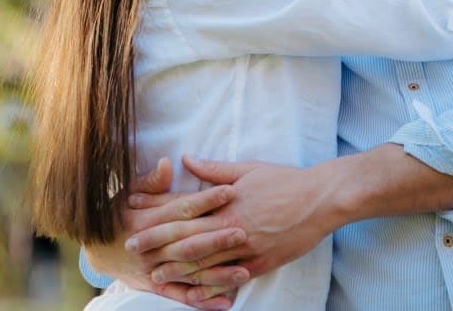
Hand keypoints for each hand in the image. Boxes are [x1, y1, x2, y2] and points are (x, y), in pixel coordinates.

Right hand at [84, 158, 249, 309]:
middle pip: (187, 242)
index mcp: (144, 220)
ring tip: (244, 271)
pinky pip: (181, 296)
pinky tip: (226, 302)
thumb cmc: (116, 215)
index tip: (230, 191)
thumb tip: (168, 164)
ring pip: (188, 273)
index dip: (204, 200)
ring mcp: (153, 270)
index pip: (179, 209)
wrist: (95, 251)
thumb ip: (150, 182)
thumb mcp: (126, 193)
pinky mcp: (156, 288)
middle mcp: (150, 248)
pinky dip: (203, 301)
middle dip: (216, 237)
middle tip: (243, 231)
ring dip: (217, 274)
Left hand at [126, 157, 334, 304]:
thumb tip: (185, 159)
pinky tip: (196, 293)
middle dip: (157, 244)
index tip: (134, 211)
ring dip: (177, 269)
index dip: (156, 210)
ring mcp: (246, 247)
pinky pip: (232, 278)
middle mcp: (232, 224)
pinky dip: (212, 286)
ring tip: (155, 276)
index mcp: (225, 200)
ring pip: (206, 261)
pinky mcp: (261, 262)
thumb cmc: (285, 180)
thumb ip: (214, 169)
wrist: (321, 199)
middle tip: (132, 250)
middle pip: (187, 237)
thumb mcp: (248, 168)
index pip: (183, 207)